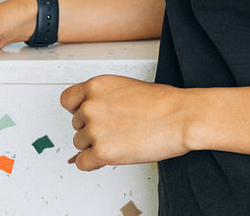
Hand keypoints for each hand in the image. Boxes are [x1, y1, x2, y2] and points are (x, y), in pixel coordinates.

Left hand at [61, 75, 193, 170]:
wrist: (181, 117)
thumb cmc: (164, 103)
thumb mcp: (127, 88)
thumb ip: (106, 98)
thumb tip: (97, 111)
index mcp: (97, 86)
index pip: (68, 100)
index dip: (78, 110)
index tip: (85, 115)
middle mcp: (91, 106)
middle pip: (76, 124)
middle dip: (92, 128)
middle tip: (115, 129)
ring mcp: (95, 129)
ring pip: (79, 144)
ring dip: (95, 145)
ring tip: (120, 140)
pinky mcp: (102, 152)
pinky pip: (82, 163)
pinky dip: (93, 163)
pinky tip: (109, 156)